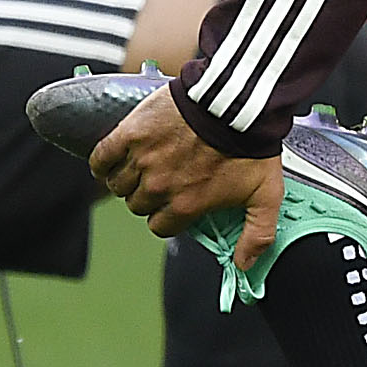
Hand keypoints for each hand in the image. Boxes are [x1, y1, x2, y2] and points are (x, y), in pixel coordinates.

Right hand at [88, 86, 286, 268]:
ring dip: (126, 179)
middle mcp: (160, 187)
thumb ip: (257, 234)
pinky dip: (101, 163)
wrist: (235, 102)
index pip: (160, 226)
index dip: (166, 215)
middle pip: (137, 205)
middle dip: (148, 196)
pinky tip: (108, 162)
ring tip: (138, 168)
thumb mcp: (265, 194)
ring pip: (119, 184)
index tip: (173, 203)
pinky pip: (102, 158)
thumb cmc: (249, 144)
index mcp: (186, 204)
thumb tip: (244, 264)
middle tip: (160, 179)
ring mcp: (142, 160)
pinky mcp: (131, 134)